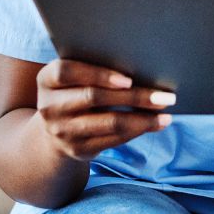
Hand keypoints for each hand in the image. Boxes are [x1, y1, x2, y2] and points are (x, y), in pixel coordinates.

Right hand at [35, 57, 175, 161]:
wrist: (55, 130)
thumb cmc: (76, 90)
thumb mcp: (76, 76)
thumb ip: (97, 66)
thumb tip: (145, 64)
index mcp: (47, 79)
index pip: (67, 72)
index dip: (98, 74)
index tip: (128, 79)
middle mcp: (50, 106)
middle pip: (94, 97)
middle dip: (134, 96)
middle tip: (165, 96)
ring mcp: (62, 131)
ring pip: (109, 123)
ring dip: (142, 119)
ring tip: (166, 113)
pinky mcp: (78, 150)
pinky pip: (113, 140)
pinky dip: (138, 130)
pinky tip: (156, 123)